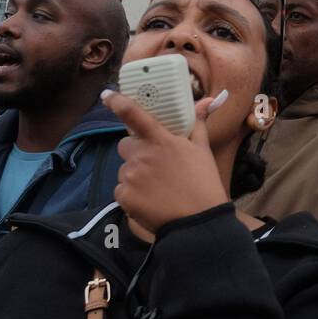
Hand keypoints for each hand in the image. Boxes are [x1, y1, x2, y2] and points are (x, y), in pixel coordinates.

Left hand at [100, 88, 228, 233]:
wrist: (198, 223)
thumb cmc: (203, 183)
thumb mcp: (202, 150)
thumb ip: (198, 122)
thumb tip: (210, 99)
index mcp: (160, 140)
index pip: (133, 114)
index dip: (117, 102)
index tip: (107, 95)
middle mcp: (142, 156)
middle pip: (125, 145)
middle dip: (136, 152)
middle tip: (155, 164)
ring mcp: (130, 177)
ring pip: (125, 169)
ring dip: (136, 175)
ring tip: (158, 188)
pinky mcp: (123, 197)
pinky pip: (121, 190)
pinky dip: (132, 195)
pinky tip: (150, 201)